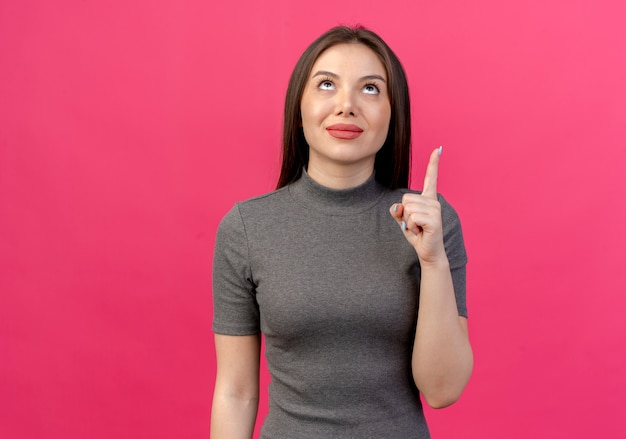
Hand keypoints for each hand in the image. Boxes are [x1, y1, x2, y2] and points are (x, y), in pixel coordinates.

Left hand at [390, 147, 447, 265]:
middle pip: (406, 198)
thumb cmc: (417, 235)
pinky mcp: (434, 220)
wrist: (428, 252)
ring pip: (408, 208)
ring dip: (408, 221)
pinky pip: (412, 217)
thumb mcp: (403, 220)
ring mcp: (436, 210)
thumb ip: (398, 211)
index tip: (438, 148)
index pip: (430, 178)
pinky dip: (411, 226)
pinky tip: (420, 231)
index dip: (433, 163)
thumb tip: (397, 206)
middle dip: (404, 213)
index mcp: (428, 199)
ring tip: (418, 228)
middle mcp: (434, 202)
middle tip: (415, 224)